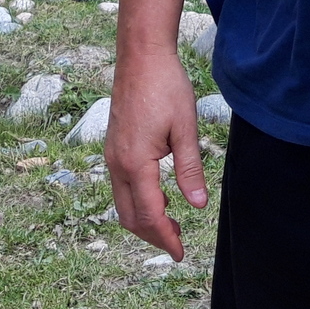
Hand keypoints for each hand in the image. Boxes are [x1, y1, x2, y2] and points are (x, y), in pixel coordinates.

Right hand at [105, 54, 209, 259]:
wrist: (140, 55)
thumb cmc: (165, 86)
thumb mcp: (185, 128)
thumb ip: (190, 169)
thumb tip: (198, 205)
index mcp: (136, 163)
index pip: (149, 215)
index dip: (166, 237)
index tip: (181, 252)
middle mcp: (117, 163)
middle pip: (130, 217)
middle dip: (153, 235)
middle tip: (178, 243)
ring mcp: (112, 154)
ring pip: (122, 203)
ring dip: (144, 219)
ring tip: (172, 221)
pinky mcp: (114, 146)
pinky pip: (121, 186)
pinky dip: (138, 200)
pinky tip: (160, 195)